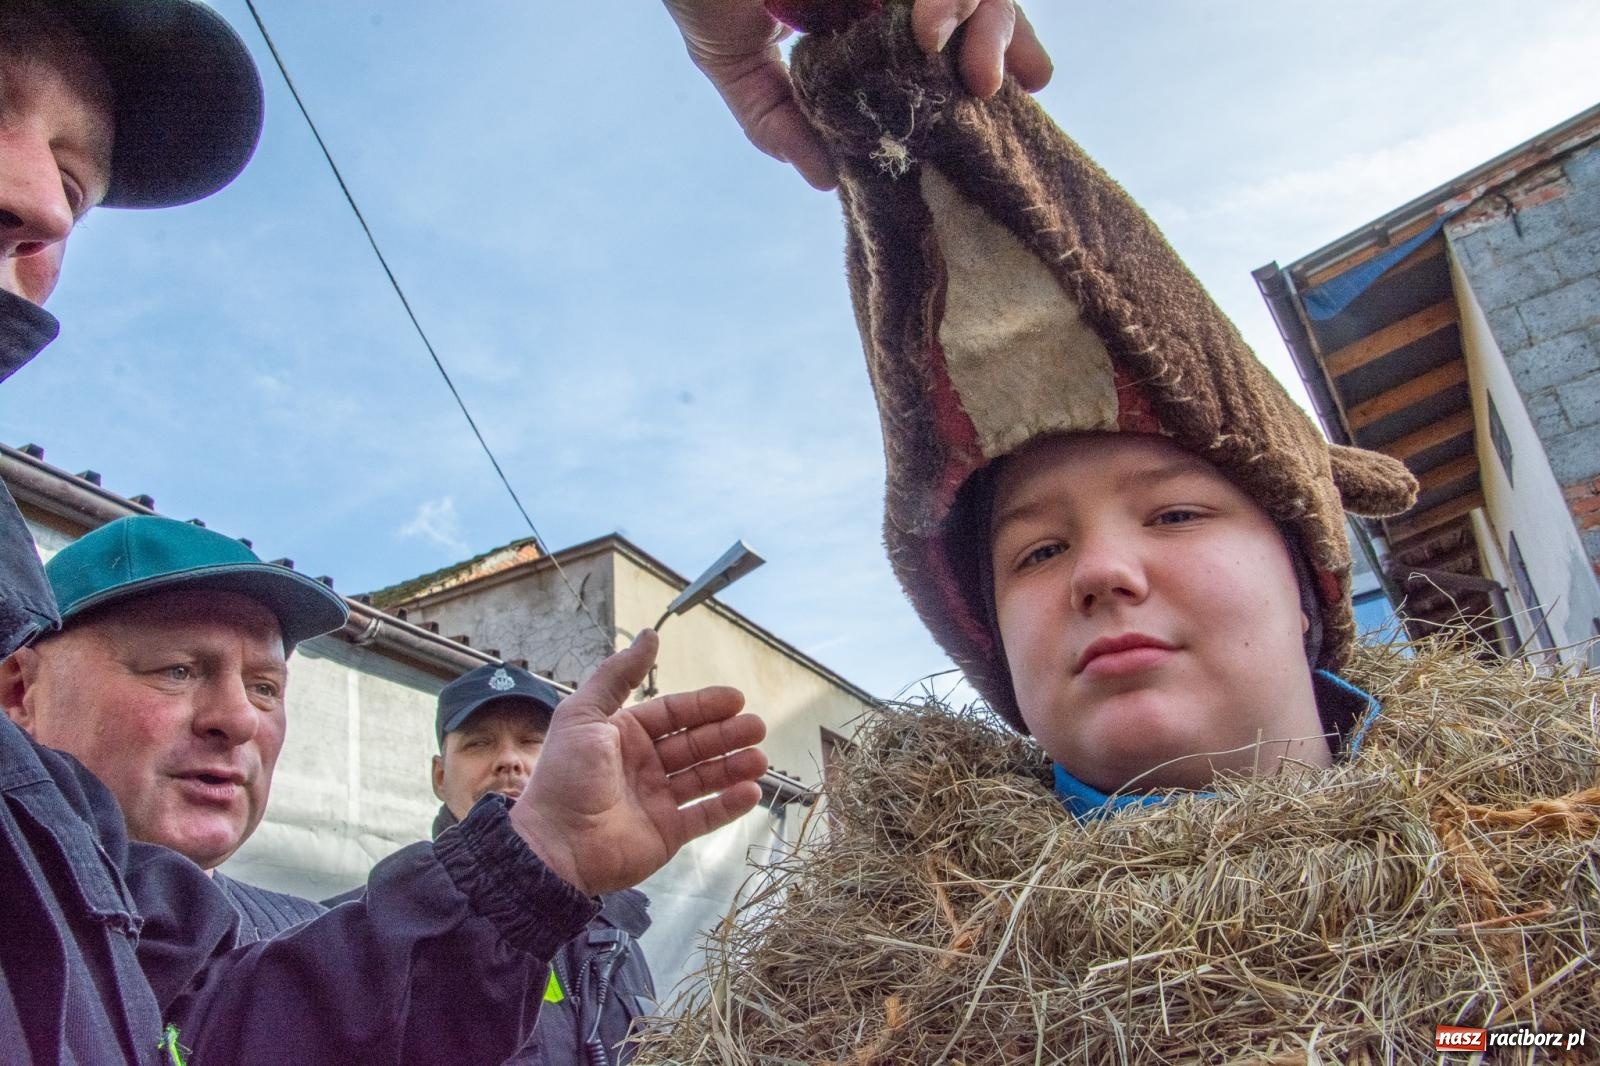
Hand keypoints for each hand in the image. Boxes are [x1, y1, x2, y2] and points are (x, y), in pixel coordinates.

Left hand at [509, 630, 767, 895]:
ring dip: (733, 766)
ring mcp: (656, 800)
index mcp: (624, 735)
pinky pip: (704, 815)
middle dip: (727, 735)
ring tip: (760, 759)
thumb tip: (650, 635)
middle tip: (757, 728)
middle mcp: (643, 765)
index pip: (673, 714)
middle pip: (694, 744)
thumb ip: (617, 674)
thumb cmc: (566, 776)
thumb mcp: (583, 714)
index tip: (736, 700)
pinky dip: (728, 804)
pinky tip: (750, 791)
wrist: (555, 844)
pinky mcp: (666, 834)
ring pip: (704, 778)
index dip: (704, 705)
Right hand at [662, 0, 1052, 190]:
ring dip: (984, 20)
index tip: (1028, 86)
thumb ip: (774, 117)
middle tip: (989, 88)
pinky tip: (930, 30)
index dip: (990, 51)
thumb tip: (824, 178)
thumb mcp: (733, 58)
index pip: (946, 29)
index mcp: (864, 1)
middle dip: (1002, 38)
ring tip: (971, 71)